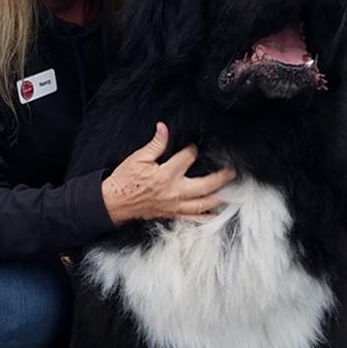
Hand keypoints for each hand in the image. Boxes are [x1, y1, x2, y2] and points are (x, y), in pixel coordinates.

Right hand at [101, 122, 235, 225]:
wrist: (114, 202)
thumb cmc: (125, 180)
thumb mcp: (138, 158)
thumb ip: (155, 144)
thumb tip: (163, 128)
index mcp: (165, 175)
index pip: (187, 158)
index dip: (193, 149)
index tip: (195, 146)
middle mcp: (174, 192)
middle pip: (205, 185)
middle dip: (221, 177)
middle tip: (232, 171)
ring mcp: (174, 206)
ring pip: (203, 204)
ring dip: (219, 197)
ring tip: (230, 191)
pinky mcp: (172, 214)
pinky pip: (193, 219)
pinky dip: (207, 218)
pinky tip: (216, 214)